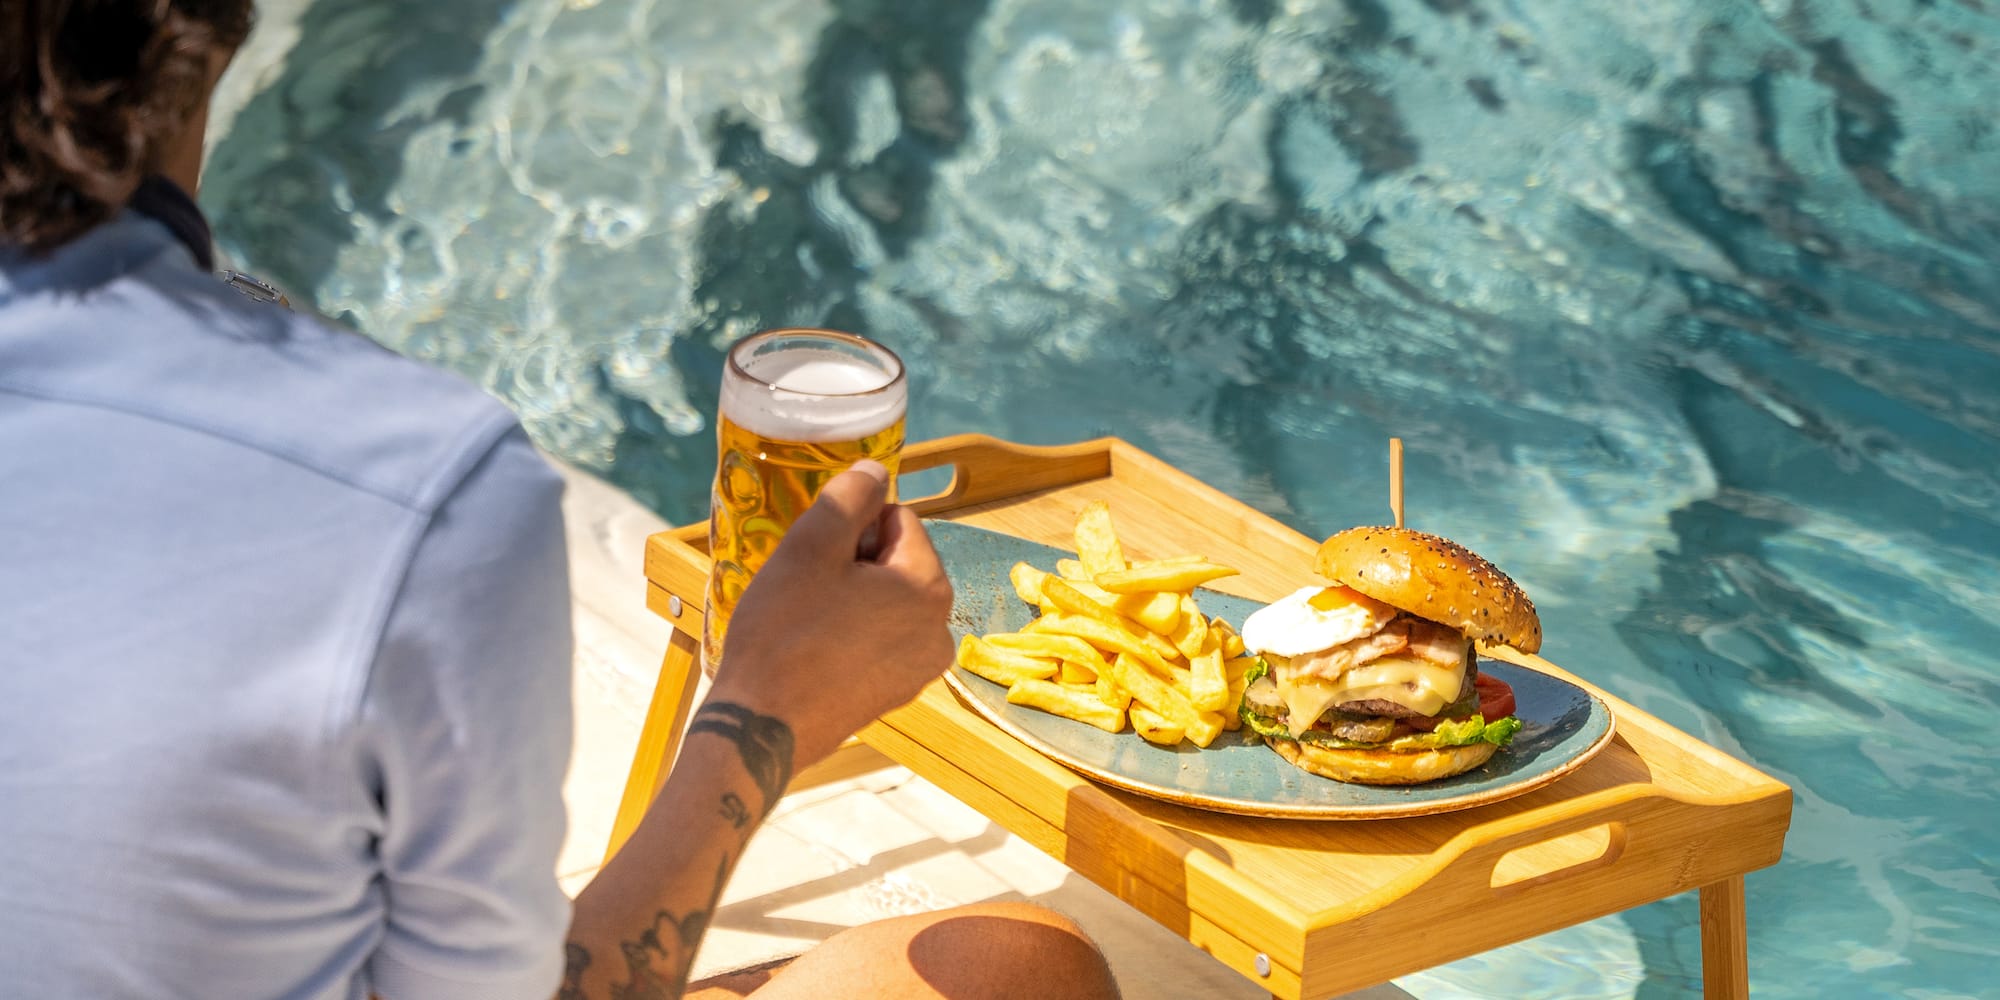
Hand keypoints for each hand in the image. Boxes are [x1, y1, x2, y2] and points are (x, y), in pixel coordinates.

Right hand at [706, 460, 955, 766]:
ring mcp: (921, 669)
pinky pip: (879, 639)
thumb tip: (876, 470)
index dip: (852, 528)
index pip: (899, 520)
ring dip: (852, 597)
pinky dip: (852, 633)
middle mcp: (941, 630)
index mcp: (931, 587)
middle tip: (808, 588)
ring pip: (887, 601)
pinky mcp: (897, 694)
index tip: (817, 556)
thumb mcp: (811, 545)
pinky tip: (815, 649)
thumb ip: (850, 496)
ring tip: (809, 620)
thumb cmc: (784, 631)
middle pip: (897, 562)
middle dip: (855, 564)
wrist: (762, 726)